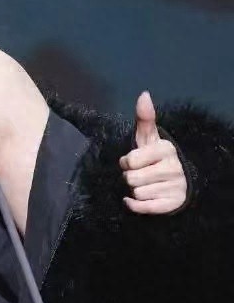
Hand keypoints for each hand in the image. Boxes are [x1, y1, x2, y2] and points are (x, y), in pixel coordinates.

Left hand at [119, 92, 187, 214]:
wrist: (175, 183)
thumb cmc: (153, 157)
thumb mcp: (148, 138)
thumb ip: (144, 118)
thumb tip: (144, 94)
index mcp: (166, 149)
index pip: (131, 160)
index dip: (126, 162)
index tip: (132, 162)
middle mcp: (173, 168)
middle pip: (131, 179)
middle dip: (130, 178)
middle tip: (139, 174)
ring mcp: (175, 186)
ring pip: (137, 193)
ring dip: (134, 191)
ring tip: (145, 185)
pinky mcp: (172, 204)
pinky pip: (144, 207)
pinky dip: (135, 205)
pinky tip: (137, 199)